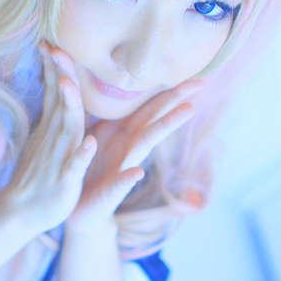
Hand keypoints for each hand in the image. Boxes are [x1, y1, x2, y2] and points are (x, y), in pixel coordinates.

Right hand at [0, 41, 96, 236]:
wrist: (18, 213)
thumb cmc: (36, 174)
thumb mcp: (45, 139)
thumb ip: (53, 111)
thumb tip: (57, 82)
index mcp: (53, 128)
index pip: (55, 91)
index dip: (54, 67)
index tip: (49, 41)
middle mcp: (55, 139)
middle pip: (61, 101)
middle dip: (61, 75)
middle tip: (54, 48)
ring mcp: (59, 158)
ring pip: (67, 129)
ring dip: (67, 107)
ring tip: (67, 84)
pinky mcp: (65, 182)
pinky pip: (74, 166)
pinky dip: (81, 155)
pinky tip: (90, 144)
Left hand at [43, 41, 203, 233]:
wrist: (79, 208)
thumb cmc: (89, 166)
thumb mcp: (95, 132)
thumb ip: (107, 111)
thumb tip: (112, 82)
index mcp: (124, 131)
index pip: (151, 105)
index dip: (169, 88)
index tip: (193, 71)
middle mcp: (129, 147)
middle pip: (156, 117)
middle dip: (177, 99)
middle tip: (201, 82)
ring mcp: (124, 168)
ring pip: (146, 144)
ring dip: (166, 126)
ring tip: (187, 111)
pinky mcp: (110, 193)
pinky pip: (119, 184)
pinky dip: (127, 178)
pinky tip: (136, 172)